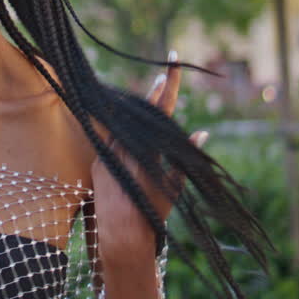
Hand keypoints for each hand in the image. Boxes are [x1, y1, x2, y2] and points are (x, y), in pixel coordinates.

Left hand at [90, 51, 208, 256]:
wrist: (120, 236)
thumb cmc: (152, 215)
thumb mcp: (173, 189)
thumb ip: (183, 160)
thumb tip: (201, 134)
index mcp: (151, 149)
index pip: (161, 109)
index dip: (168, 84)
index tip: (171, 61)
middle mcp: (129, 147)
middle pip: (142, 111)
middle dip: (154, 93)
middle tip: (163, 73)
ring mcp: (110, 153)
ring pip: (124, 124)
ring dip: (136, 112)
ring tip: (151, 94)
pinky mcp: (97, 163)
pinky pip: (111, 141)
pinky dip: (121, 134)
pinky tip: (127, 124)